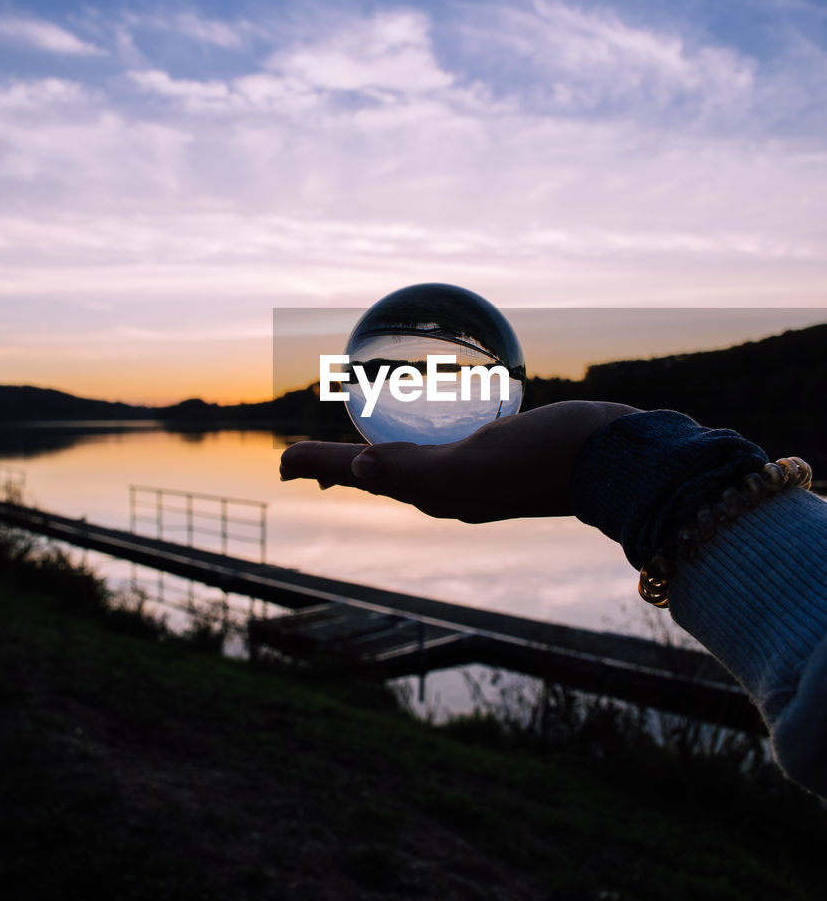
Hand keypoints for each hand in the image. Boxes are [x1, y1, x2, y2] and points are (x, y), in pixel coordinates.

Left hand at [279, 400, 638, 522]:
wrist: (619, 457)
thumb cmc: (546, 458)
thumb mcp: (476, 465)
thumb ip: (418, 469)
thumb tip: (364, 470)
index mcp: (438, 492)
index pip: (364, 478)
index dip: (319, 469)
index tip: (280, 462)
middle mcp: (454, 487)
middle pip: (382, 476)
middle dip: (342, 469)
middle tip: (305, 459)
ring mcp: (481, 469)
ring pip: (415, 459)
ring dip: (379, 453)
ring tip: (359, 441)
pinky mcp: (505, 448)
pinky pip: (452, 437)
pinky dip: (427, 428)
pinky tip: (437, 408)